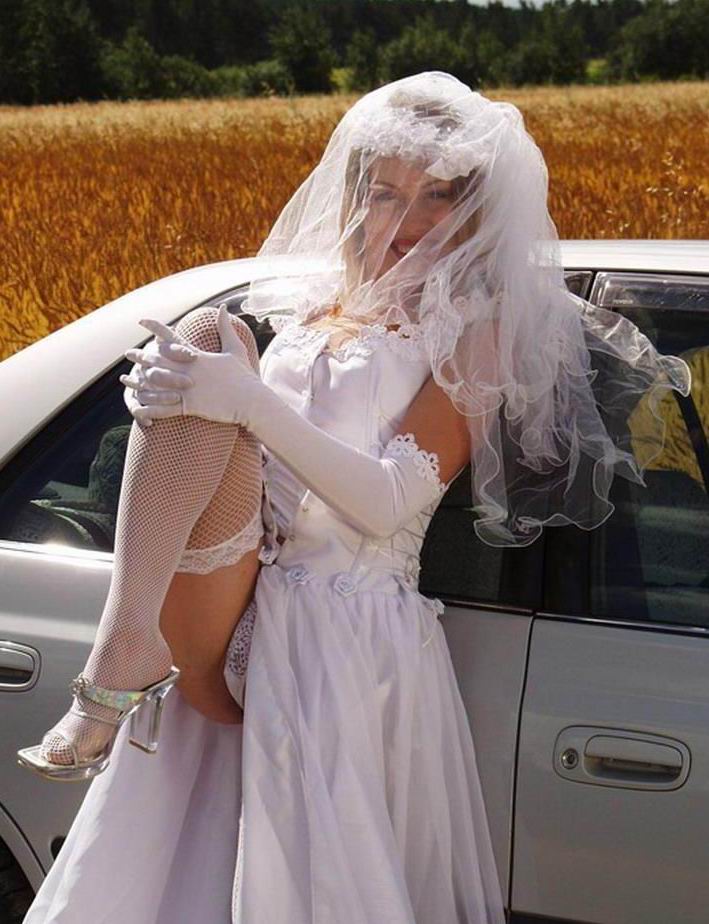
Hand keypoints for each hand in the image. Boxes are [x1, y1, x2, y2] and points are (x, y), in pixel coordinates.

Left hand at [120, 305, 258, 426]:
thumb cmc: (244, 376)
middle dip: (141, 356)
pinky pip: (163, 407)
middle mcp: (188, 370)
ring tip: (126, 380)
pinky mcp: (190, 406)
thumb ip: (225, 328)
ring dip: (138, 382)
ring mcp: (187, 389)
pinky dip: (149, 407)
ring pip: (156, 384)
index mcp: (197, 356)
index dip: (155, 328)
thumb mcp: (236, 348)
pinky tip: (137, 406)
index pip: (171, 338)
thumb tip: (222, 308)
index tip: (142, 320)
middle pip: (157, 360)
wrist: (251, 401)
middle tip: (129, 353)